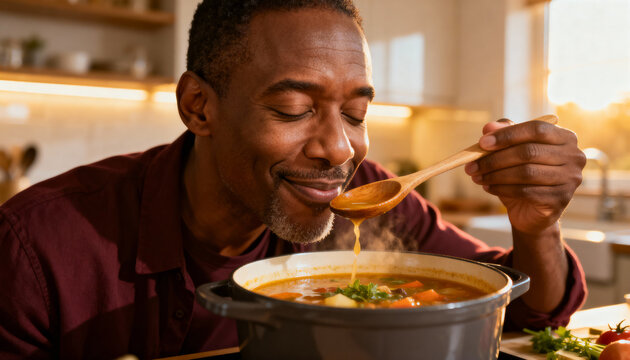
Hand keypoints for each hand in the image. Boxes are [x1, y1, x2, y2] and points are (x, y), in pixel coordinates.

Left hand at [464, 118, 585, 234]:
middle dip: (495, 158)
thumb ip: (503, 135)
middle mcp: (574, 156)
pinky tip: (488, 188)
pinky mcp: (561, 199)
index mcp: (565, 137)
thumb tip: (488, 127)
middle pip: (529, 152)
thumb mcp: (512, 151)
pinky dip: (502, 189)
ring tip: (476, 177)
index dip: (507, 135)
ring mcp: (570, 179)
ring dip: (495, 175)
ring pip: (526, 173)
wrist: (531, 210)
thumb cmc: (523, 174)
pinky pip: (526, 191)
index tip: (481, 143)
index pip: (536, 129)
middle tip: (471, 165)